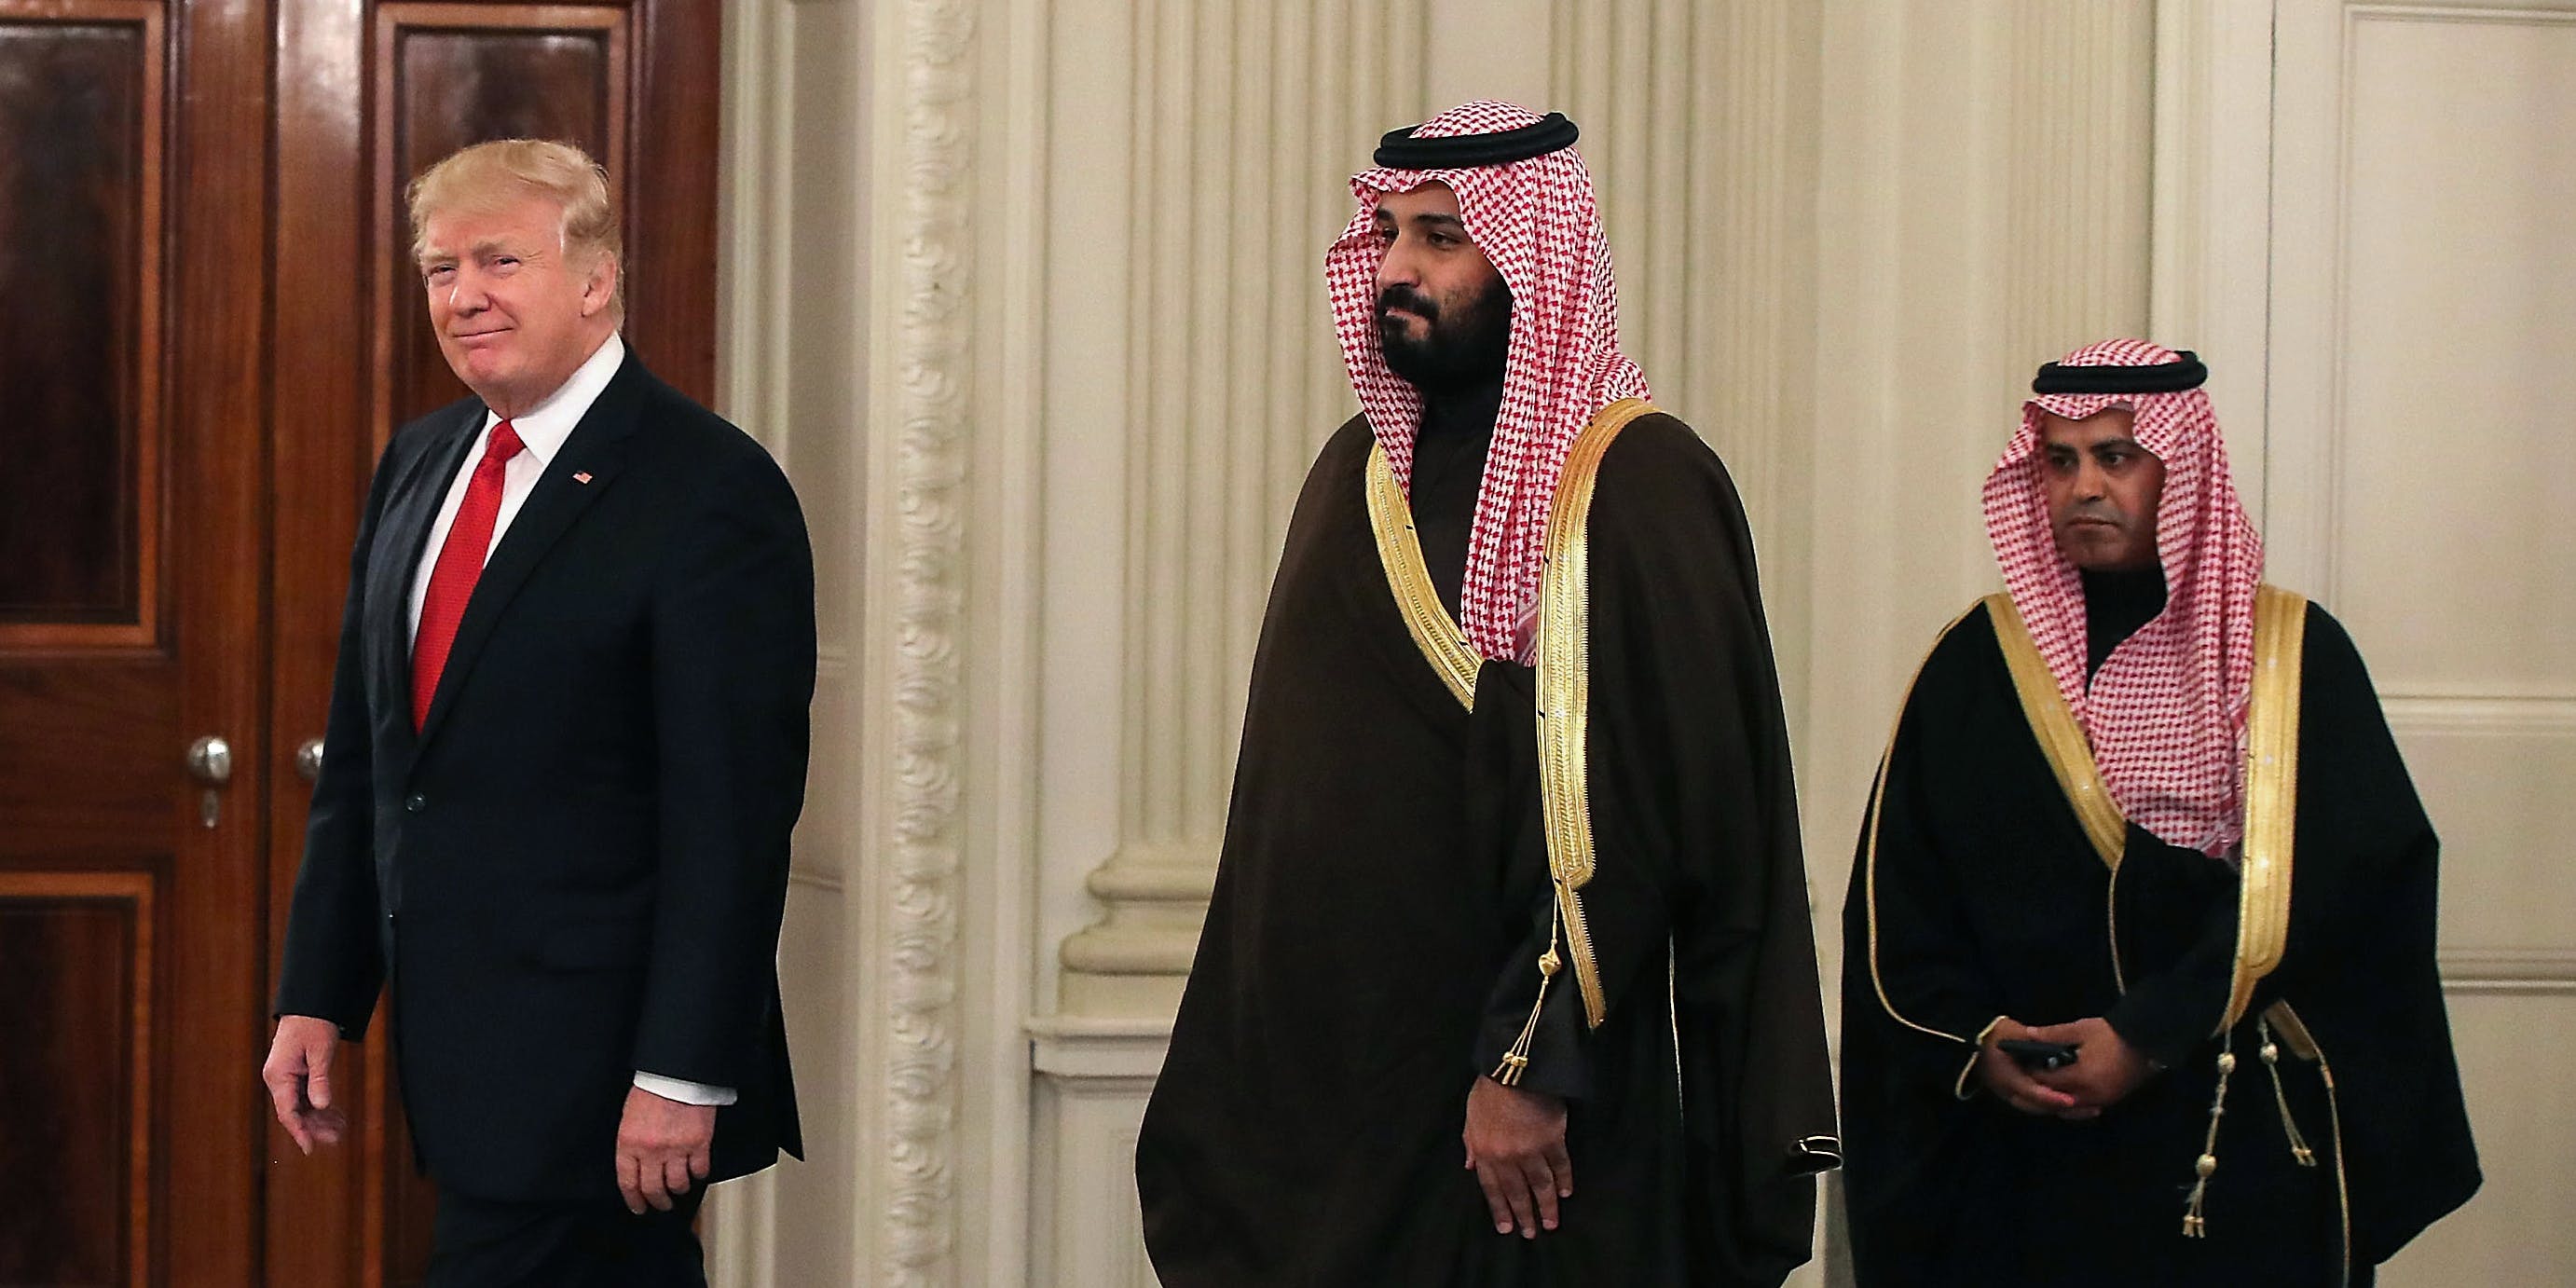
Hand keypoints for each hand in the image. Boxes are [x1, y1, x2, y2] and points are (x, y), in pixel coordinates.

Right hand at [262, 1015, 349, 1153]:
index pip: (287, 1112)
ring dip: (319, 1118)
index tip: (310, 1148)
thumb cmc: (314, 1024)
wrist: (310, 1004)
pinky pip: (306, 1096)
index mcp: (279, 1075)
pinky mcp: (295, 1074)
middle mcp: (278, 1079)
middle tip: (337, 1139)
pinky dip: (321, 1105)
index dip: (299, 1132)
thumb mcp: (321, 1051)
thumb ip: (320, 1079)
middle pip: (295, 1111)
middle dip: (315, 1127)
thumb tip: (321, 1106)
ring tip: (341, 1128)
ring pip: (302, 1106)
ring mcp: (286, 1077)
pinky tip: (337, 1115)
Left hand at [616, 1085, 716, 1213]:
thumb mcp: (629, 1118)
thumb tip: (636, 1168)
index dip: (634, 1200)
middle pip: (653, 1189)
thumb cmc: (652, 1090)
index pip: (628, 1183)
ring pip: (677, 1184)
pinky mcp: (699, 1143)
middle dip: (657, 1201)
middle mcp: (651, 1151)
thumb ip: (631, 1145)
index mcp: (629, 1143)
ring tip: (679, 1189)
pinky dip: (698, 1174)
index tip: (638, 1207)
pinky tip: (696, 1172)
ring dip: (678, 1190)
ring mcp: (676, 1148)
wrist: (677, 1073)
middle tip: (661, 1204)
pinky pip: (699, 1170)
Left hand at [1462, 1076, 1571, 1238]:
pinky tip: (1566, 1192)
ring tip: (1551, 1223)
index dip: (1499, 1209)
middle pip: (1517, 1192)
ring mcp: (1530, 1150)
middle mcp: (1506, 1157)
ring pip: (1540, 1185)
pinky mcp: (1552, 1140)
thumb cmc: (1489, 1089)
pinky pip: (1560, 1166)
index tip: (1506, 1227)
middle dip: (1524, 1215)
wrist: (1515, 1070)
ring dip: (1546, 1207)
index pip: (1492, 1188)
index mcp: (1484, 1151)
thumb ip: (1470, 1142)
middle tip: (1531, 1234)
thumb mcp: (1471, 1116)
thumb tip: (1469, 1165)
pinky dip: (1564, 1180)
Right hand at [1972, 1017, 2086, 1118]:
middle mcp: (2007, 1091)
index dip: (2051, 1097)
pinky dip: (2055, 1103)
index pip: (2030, 1091)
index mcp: (2005, 1077)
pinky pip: (2038, 1103)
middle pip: (2038, 1106)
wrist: (1972, 1041)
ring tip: (2089, 1106)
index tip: (2071, 1099)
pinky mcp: (2016, 1094)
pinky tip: (2073, 1100)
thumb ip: (2026, 1036)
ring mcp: (2011, 1094)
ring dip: (2062, 1107)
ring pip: (2040, 1107)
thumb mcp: (2010, 1032)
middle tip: (2091, 1107)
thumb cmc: (1991, 1035)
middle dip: (2062, 1107)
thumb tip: (2042, 1038)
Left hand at [2027, 1017, 2150, 1111]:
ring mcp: (2103, 1100)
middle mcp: (2091, 1095)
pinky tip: (2065, 1093)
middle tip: (2027, 1080)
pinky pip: (2086, 1107)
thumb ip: (2052, 1035)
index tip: (2021, 1066)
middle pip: (2057, 1099)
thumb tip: (2028, 1035)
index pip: (2048, 1082)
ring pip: (2072, 1108)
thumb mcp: (2080, 1030)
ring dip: (2056, 1100)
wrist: (2148, 1040)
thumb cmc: (2112, 1033)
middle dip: (2041, 1090)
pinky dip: (2073, 1103)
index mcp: (2081, 1077)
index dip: (2032, 1074)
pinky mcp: (2112, 1100)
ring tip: (2044, 1087)